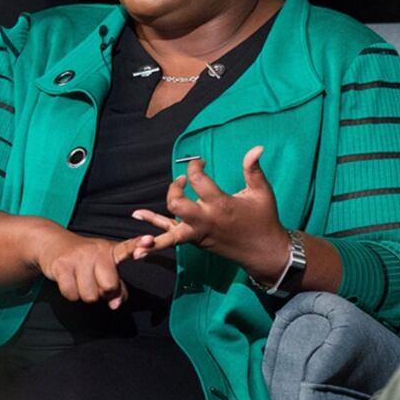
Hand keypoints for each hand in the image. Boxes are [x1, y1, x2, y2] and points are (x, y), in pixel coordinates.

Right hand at [34, 226, 155, 308]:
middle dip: (103, 293)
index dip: (139, 245)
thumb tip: (115, 305)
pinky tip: (69, 281)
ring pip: (90, 296)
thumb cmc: (85, 261)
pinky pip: (72, 295)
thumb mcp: (104, 268)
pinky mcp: (62, 265)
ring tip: (80, 280)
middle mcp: (97, 251)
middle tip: (95, 283)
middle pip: (109, 286)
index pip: (128, 248)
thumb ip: (116, 287)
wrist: (53, 244)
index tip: (149, 240)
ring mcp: (79, 257)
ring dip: (85, 294)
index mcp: (111, 250)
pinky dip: (71, 294)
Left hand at [131, 146, 290, 283]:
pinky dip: (157, 238)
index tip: (200, 162)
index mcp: (221, 205)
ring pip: (170, 232)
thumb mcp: (261, 192)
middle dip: (174, 189)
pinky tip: (141, 241)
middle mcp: (206, 220)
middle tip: (182, 181)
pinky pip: (172, 238)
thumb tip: (256, 147)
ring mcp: (199, 234)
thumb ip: (253, 169)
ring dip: (152, 224)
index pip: (198, 180)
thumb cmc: (263, 219)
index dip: (195, 166)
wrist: (263, 252)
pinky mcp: (196, 241)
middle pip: (177, 205)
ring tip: (136, 215)